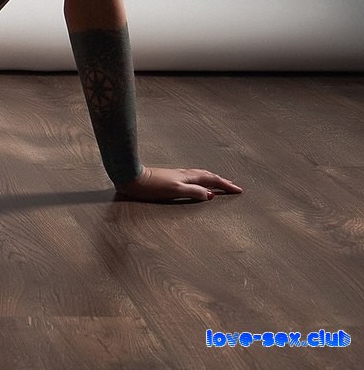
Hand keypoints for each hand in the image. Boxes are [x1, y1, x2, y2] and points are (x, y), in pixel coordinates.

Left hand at [113, 166, 243, 202]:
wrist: (131, 177)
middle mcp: (183, 174)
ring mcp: (176, 174)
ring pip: (199, 175)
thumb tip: (211, 195)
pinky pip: (191, 177)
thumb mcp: (175, 190)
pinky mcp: (168, 177)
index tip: (238, 190)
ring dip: (211, 179)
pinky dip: (200, 180)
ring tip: (219, 182)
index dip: (225, 185)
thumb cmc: (151, 186)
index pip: (212, 180)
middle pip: (207, 176)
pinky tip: (195, 182)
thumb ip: (193, 192)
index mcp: (188, 177)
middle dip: (221, 181)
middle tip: (233, 186)